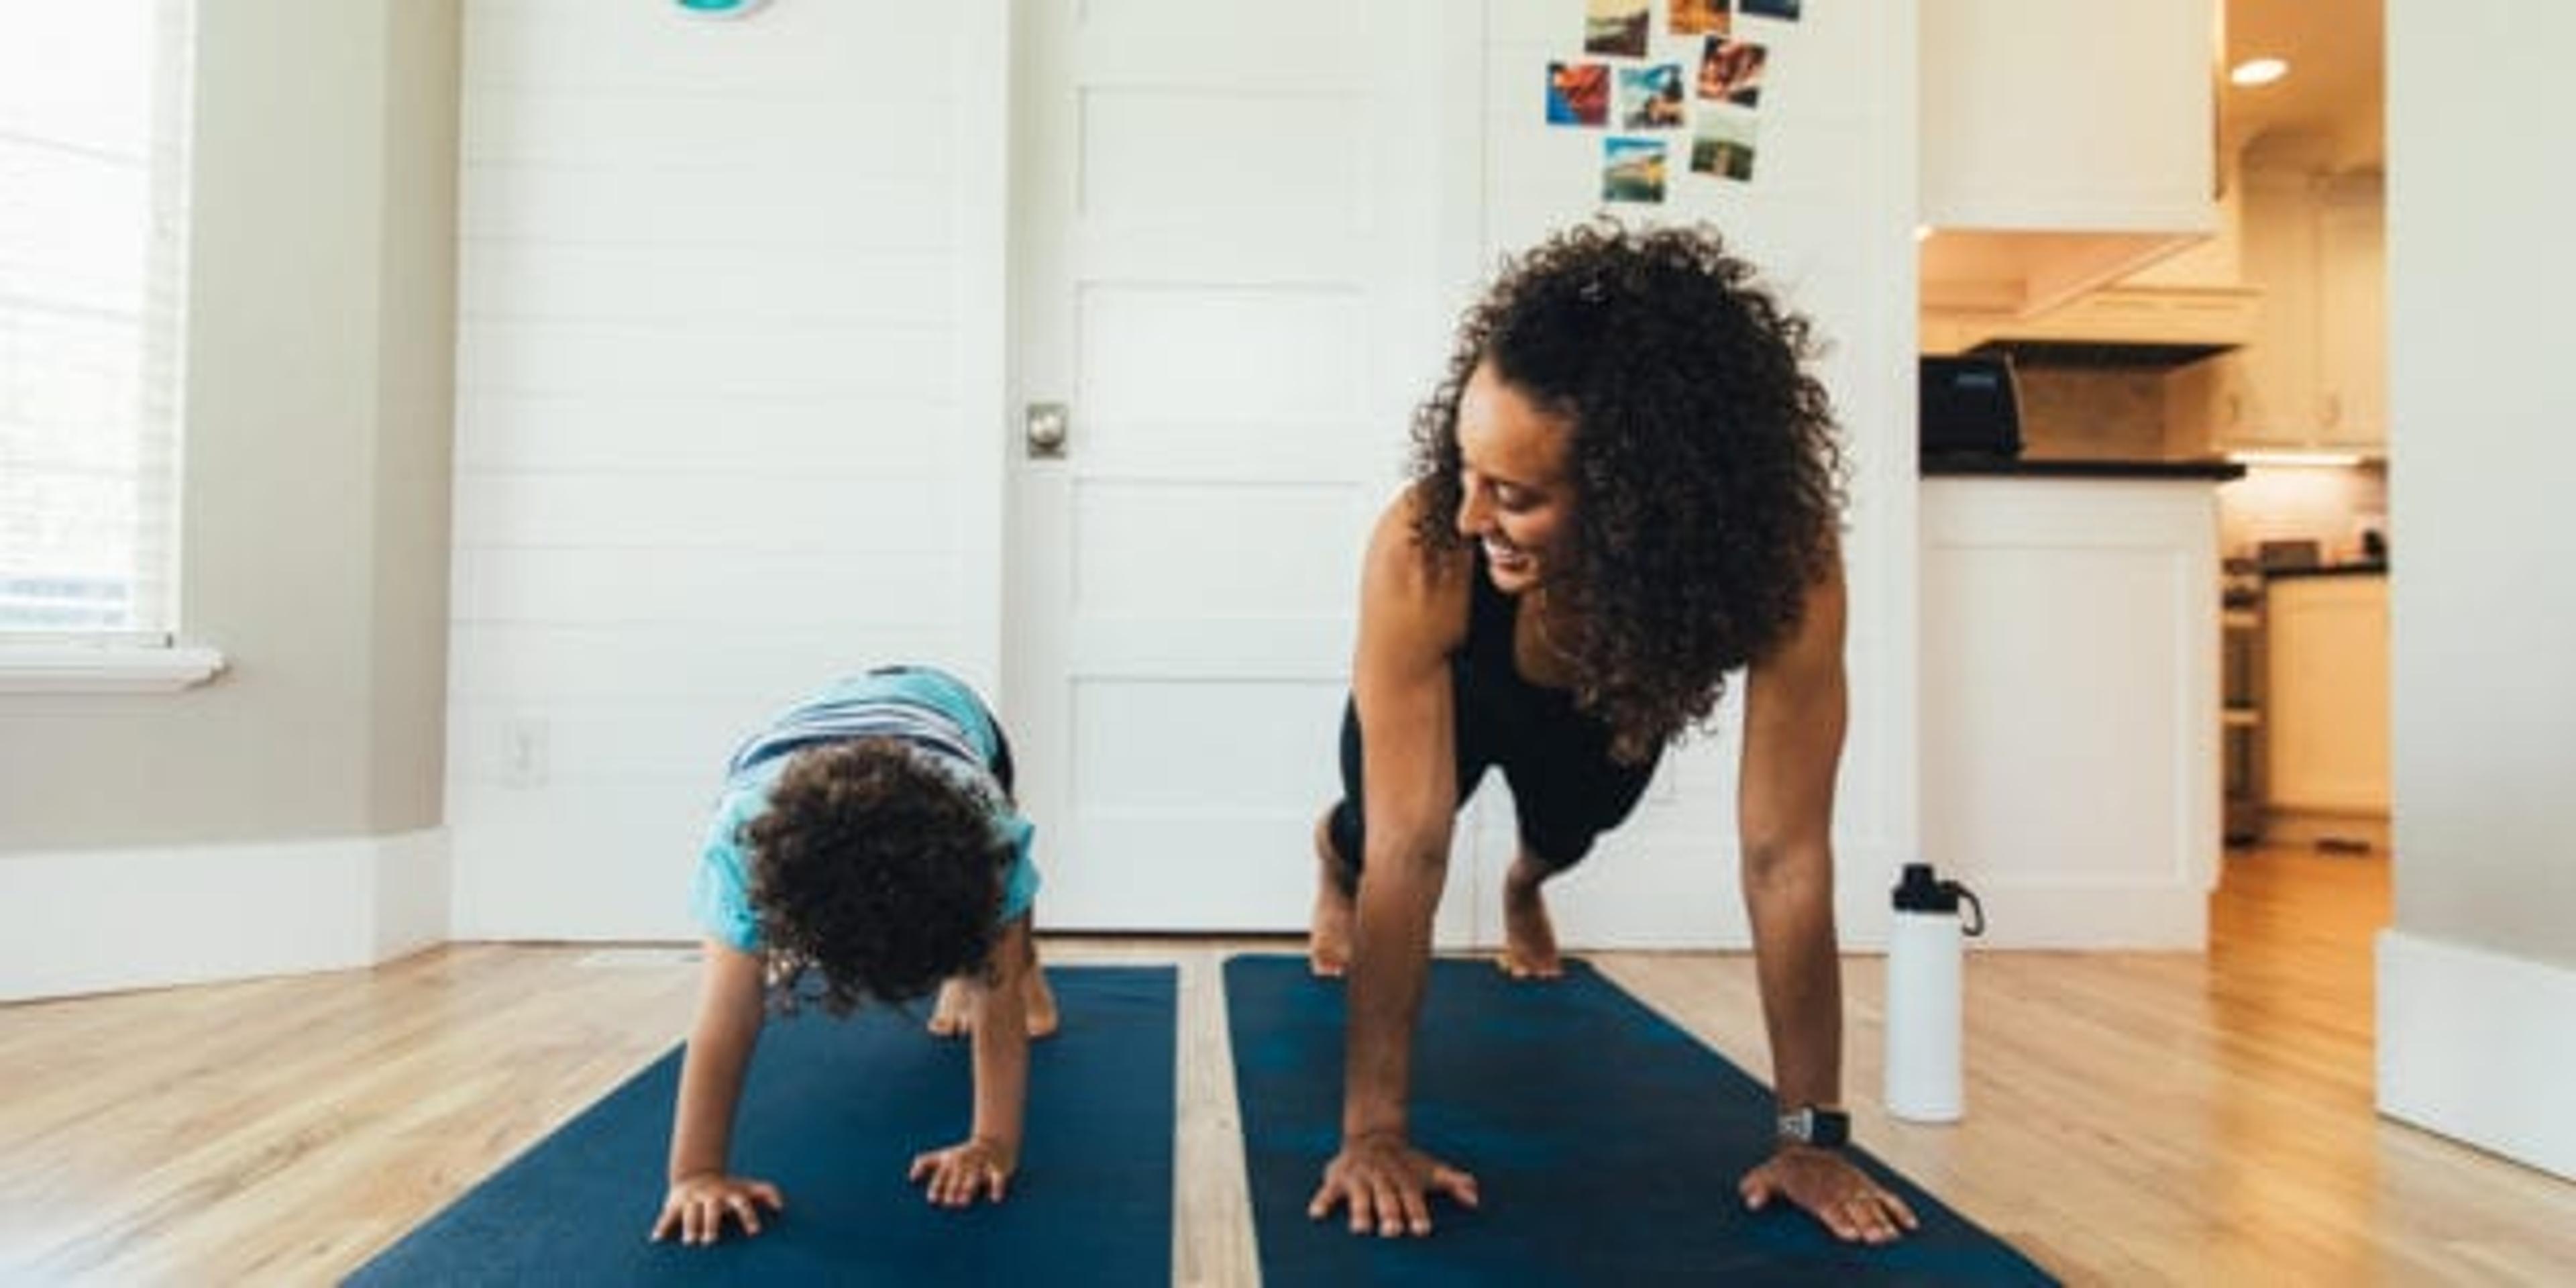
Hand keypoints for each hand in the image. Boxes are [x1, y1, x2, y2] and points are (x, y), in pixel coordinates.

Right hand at [650, 1171, 783, 1245]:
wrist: (697, 1174)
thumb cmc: (728, 1188)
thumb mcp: (746, 1187)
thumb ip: (767, 1191)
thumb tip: (782, 1206)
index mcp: (729, 1193)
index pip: (742, 1203)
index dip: (749, 1216)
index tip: (755, 1232)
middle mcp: (711, 1196)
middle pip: (713, 1209)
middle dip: (712, 1223)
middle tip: (711, 1241)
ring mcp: (693, 1199)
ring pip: (690, 1212)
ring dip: (690, 1226)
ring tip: (690, 1242)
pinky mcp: (675, 1204)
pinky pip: (668, 1215)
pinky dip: (662, 1226)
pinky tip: (657, 1239)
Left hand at [908, 1135, 1017, 1206]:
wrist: (994, 1140)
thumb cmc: (963, 1154)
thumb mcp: (943, 1156)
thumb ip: (925, 1163)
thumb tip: (911, 1177)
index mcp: (952, 1161)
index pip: (942, 1175)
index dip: (937, 1186)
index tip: (933, 1199)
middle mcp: (966, 1163)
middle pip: (958, 1177)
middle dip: (953, 1188)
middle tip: (949, 1202)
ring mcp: (982, 1164)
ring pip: (975, 1177)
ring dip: (969, 1188)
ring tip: (963, 1202)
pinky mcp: (998, 1167)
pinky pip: (998, 1178)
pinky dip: (997, 1187)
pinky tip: (995, 1199)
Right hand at [1307, 1131, 1479, 1236]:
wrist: (1373, 1135)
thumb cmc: (1406, 1163)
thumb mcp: (1430, 1169)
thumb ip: (1453, 1182)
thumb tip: (1476, 1199)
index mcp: (1403, 1176)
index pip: (1412, 1195)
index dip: (1417, 1212)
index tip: (1422, 1230)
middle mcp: (1381, 1176)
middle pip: (1386, 1196)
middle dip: (1389, 1213)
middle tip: (1392, 1232)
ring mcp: (1359, 1176)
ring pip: (1359, 1194)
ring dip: (1360, 1210)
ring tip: (1360, 1229)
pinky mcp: (1337, 1177)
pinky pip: (1328, 1190)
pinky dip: (1323, 1201)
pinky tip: (1317, 1214)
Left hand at [1739, 1144, 1919, 1244]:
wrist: (1808, 1144)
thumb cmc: (1788, 1170)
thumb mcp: (1767, 1175)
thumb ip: (1758, 1187)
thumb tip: (1751, 1200)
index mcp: (1815, 1190)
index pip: (1828, 1207)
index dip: (1839, 1221)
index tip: (1849, 1235)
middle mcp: (1839, 1189)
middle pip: (1855, 1209)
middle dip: (1867, 1225)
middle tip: (1877, 1240)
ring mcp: (1857, 1188)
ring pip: (1873, 1205)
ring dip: (1884, 1221)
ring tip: (1894, 1237)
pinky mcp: (1869, 1186)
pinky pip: (1889, 1197)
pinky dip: (1901, 1210)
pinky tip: (1912, 1225)